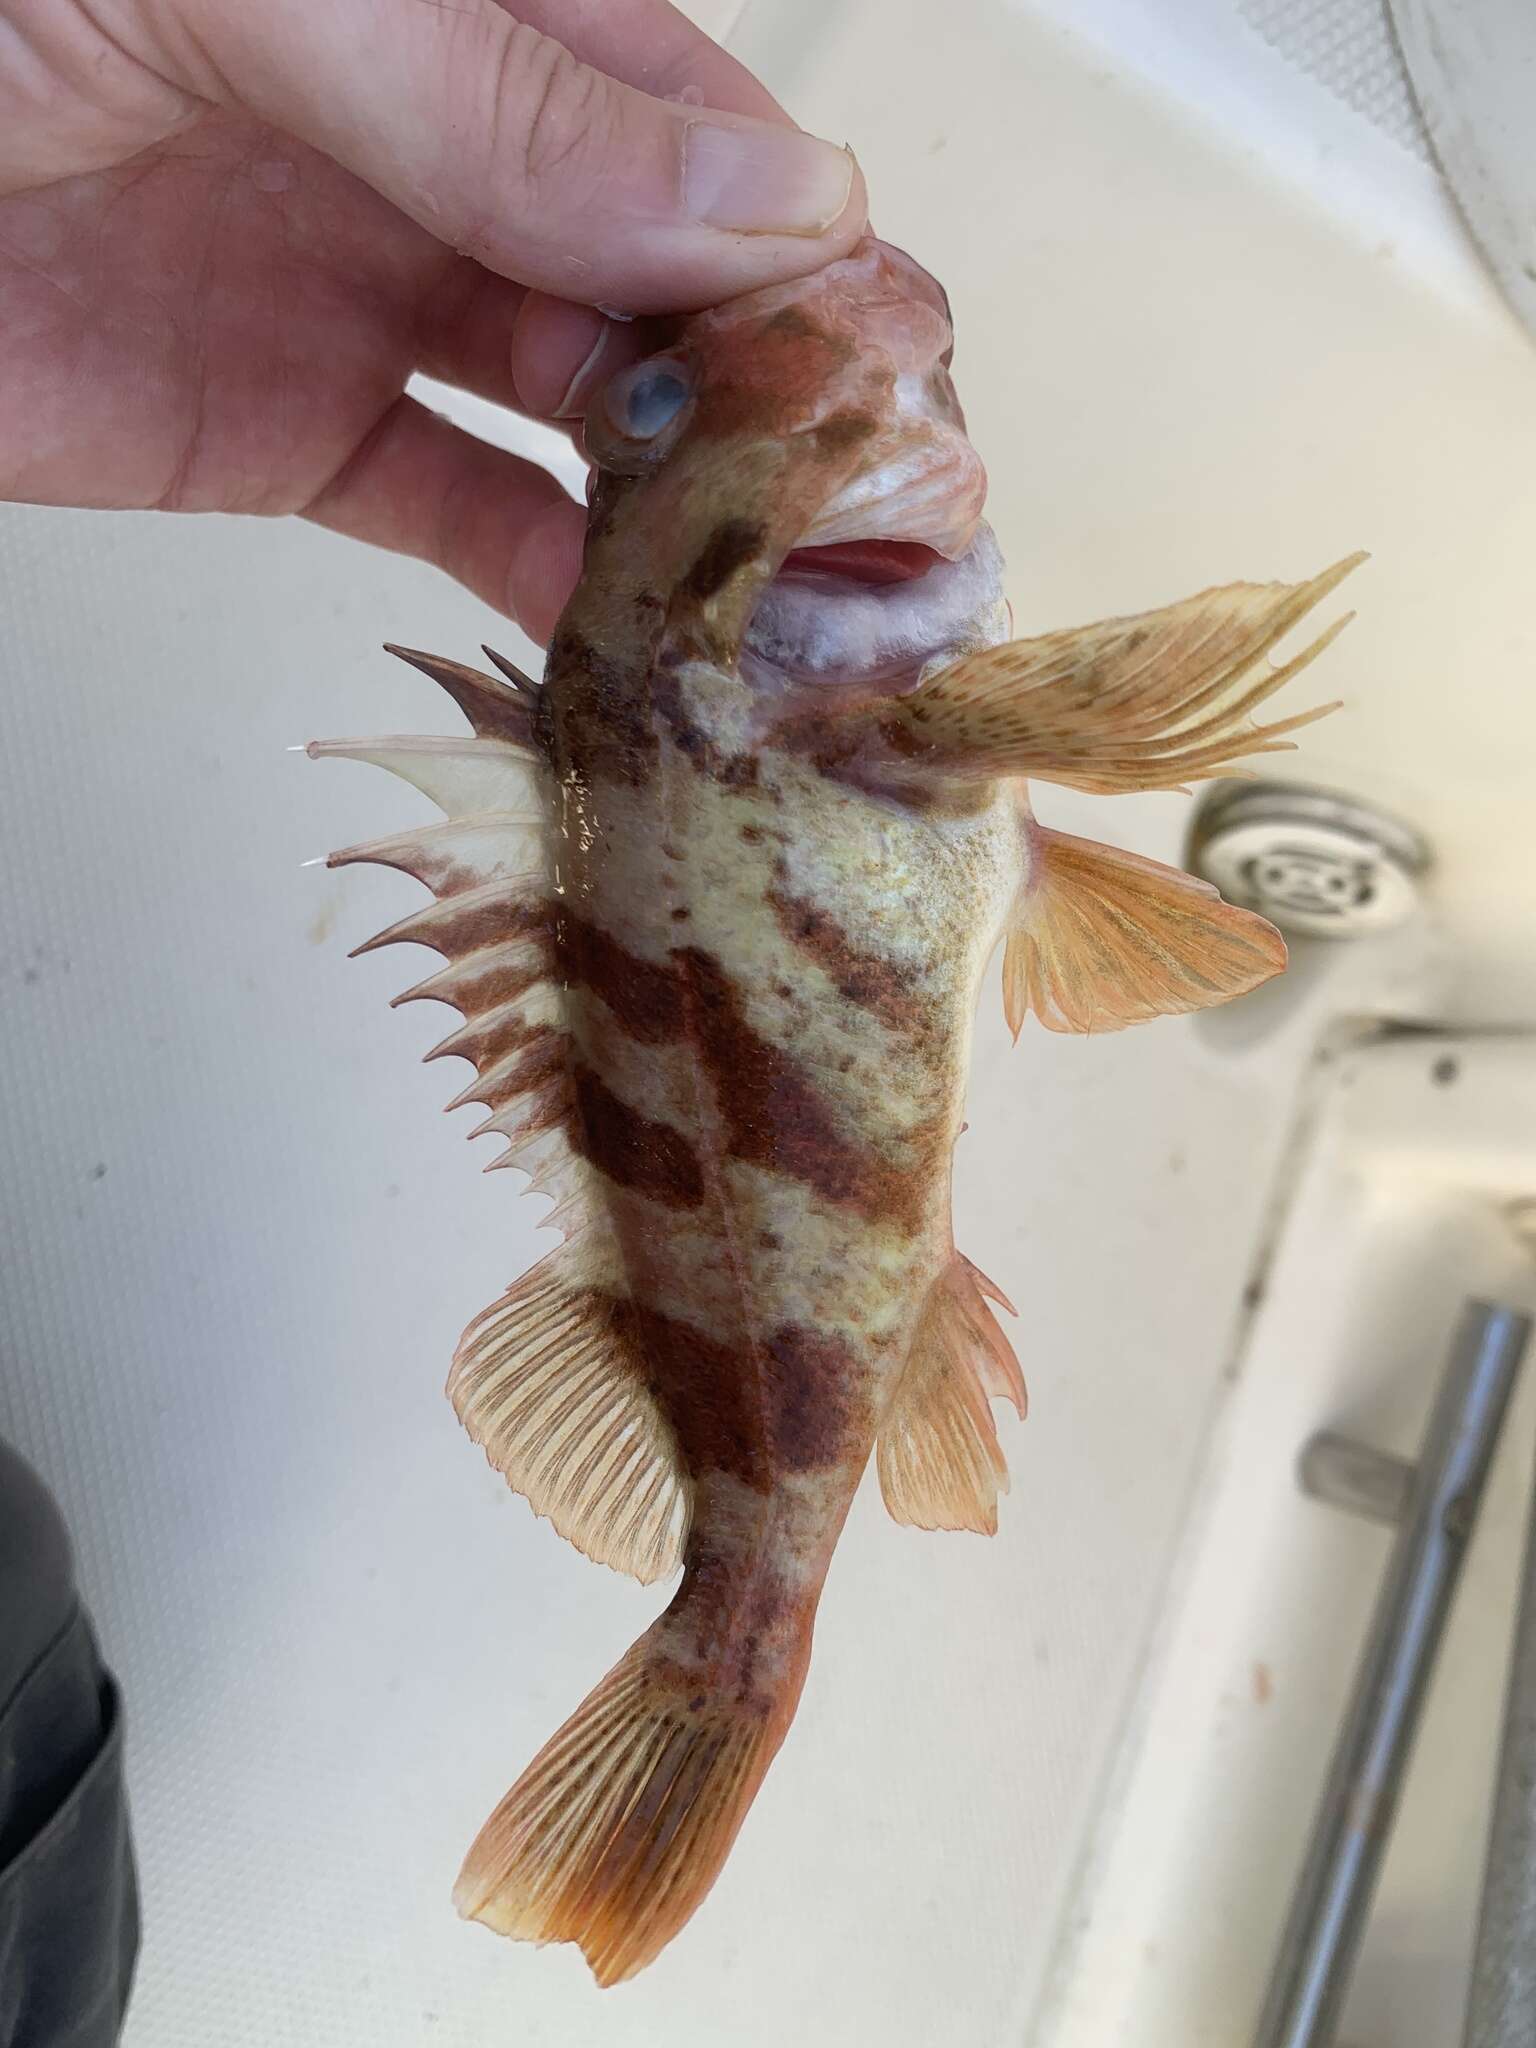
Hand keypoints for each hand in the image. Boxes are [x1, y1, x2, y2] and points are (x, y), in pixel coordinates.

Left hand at [0, 1, 866, 641]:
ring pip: (587, 404)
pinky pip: (464, 512)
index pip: (677, 112)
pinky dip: (555, 581)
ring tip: (794, 589)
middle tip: (884, 499)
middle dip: (780, 380)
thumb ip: (495, 88)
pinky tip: (637, 634)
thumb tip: (762, 193)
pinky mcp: (298, 430)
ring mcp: (371, 287)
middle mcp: (431, 138)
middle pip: (662, 268)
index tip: (888, 352)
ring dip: (695, 499)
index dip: (798, 233)